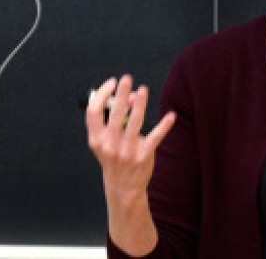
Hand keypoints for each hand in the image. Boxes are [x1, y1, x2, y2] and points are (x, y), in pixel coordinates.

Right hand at [85, 75, 175, 205]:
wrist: (123, 187)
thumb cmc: (114, 156)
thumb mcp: (106, 142)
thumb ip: (115, 119)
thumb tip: (132, 97)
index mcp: (96, 139)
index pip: (93, 112)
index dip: (102, 95)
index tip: (112, 83)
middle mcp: (109, 145)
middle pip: (114, 114)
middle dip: (121, 94)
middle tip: (127, 79)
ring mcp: (126, 151)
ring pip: (135, 122)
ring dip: (139, 104)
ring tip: (143, 90)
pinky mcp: (143, 155)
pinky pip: (155, 136)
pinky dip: (164, 125)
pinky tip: (171, 116)